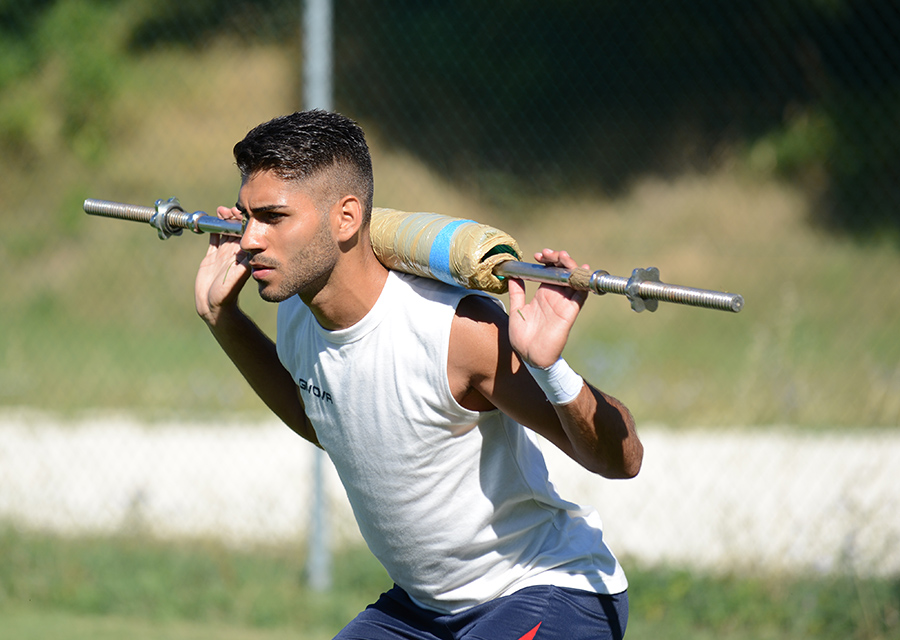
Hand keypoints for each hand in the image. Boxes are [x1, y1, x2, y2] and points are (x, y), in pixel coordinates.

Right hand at [194, 206, 250, 324]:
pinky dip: (213, 227)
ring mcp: (223, 253)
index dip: (244, 222)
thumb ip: (243, 264)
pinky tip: (212, 218)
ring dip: (223, 220)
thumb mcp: (238, 277)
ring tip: (221, 210)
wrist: (214, 306)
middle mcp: (235, 252)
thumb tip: (251, 249)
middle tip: (229, 209)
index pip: (246, 234)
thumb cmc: (228, 293)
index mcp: (244, 255)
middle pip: (235, 230)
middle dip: (233, 218)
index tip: (240, 213)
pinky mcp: (212, 256)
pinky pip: (213, 238)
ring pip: (224, 231)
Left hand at [507, 249, 589, 368]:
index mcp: (542, 295)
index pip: (549, 272)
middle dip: (557, 258)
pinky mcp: (570, 312)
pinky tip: (581, 270)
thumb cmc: (523, 338)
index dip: (546, 261)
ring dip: (570, 266)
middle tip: (547, 254)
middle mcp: (555, 297)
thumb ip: (517, 293)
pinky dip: (582, 282)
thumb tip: (511, 275)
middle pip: (562, 272)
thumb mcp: (516, 311)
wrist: (530, 357)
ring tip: (562, 256)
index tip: (537, 255)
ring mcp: (564, 303)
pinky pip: (580, 294)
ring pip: (573, 279)